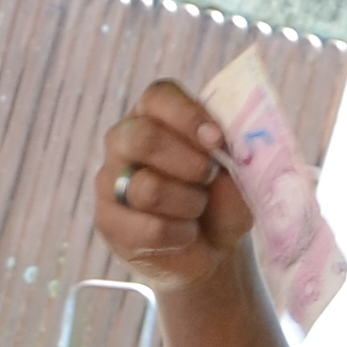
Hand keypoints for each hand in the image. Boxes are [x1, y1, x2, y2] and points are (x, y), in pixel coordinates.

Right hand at [95, 80, 252, 290]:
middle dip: (187, 162)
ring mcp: (110, 181)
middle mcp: (124, 140)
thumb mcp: (239, 176)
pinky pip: (149, 229)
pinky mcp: (108, 222)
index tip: (218, 140)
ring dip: (189, 204)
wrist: (210, 249)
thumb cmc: (222, 201)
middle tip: (209, 176)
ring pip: (148, 188)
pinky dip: (180, 235)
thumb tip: (224, 159)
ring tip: (198, 210)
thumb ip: (233, 161)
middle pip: (143, 138)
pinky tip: (185, 234)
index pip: (159, 96)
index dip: (189, 115)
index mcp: (156, 115)